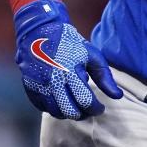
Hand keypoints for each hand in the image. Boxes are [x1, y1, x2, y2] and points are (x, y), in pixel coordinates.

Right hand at [13, 0, 122, 118]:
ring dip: (69, 113)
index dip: (96, 109)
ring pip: (56, 113)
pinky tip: (62, 100)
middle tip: (89, 110)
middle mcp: (52, 81)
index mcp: (70, 71)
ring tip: (77, 106)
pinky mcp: (29, 88)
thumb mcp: (91, 54)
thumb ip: (105, 76)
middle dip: (83, 114)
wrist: (38, 32)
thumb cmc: (69, 43)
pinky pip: (43, 108)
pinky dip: (54, 108)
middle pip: (70, 111)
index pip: (85, 101)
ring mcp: (39, 86)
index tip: (101, 108)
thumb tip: (117, 96)